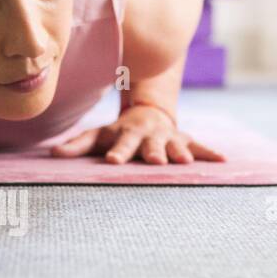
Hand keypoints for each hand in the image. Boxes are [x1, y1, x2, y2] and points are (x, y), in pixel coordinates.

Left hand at [50, 104, 225, 164]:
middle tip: (156, 162)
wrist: (149, 114)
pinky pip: (200, 147)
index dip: (118, 152)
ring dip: (182, 154)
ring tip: (187, 163)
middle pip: (151, 146)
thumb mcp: (98, 136)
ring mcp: (170, 138)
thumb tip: (52, 154)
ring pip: (176, 146)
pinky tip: (224, 162)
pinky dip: (211, 153)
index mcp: (128, 134)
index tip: (114, 162)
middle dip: (154, 153)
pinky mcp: (186, 140)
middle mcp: (151, 135)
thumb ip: (78, 145)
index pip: (121, 144)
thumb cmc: (118, 132)